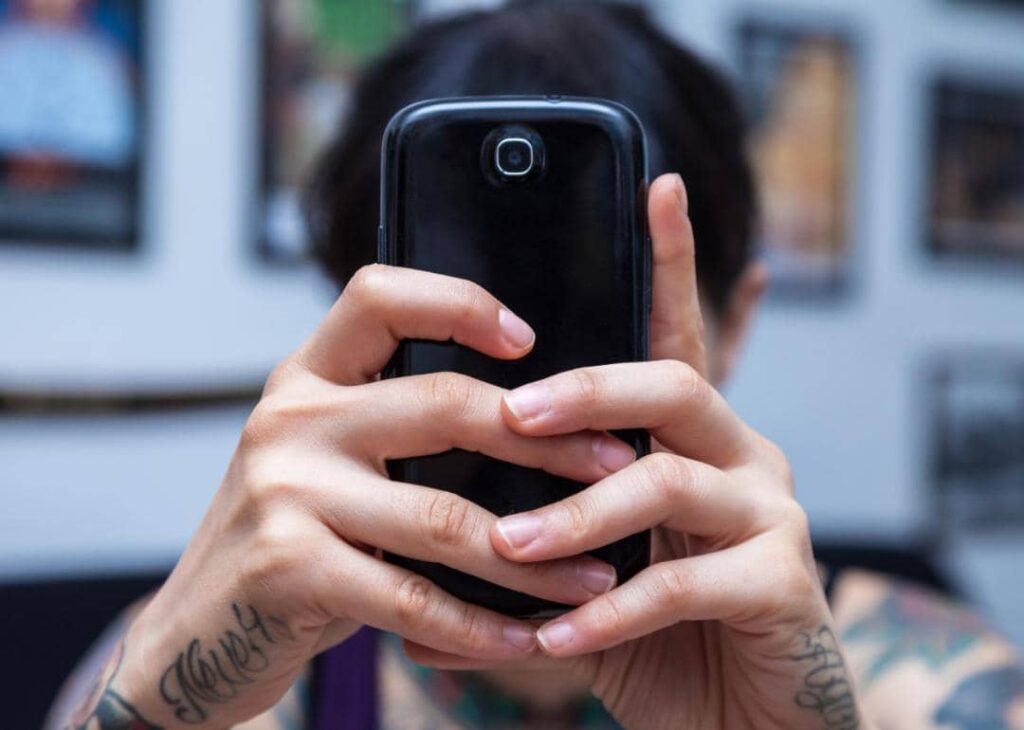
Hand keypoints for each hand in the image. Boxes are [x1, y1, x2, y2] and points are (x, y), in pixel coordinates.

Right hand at [93, 266, 630, 728]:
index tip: (528, 337)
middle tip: (615, 463)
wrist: (197, 632)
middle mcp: (291, 420)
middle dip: (543, 439)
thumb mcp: (323, 459)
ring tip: (597, 574)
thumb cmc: (288, 537)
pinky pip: (414, 599)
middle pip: (439, 404)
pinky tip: (531, 635)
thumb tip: (525, 416)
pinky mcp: (290, 569)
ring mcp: (285, 493)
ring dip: (536, 552)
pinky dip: (483, 623)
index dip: (458, 302)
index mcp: (305, 378)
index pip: (379, 298)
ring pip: (443, 516)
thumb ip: (389, 427)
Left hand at [402, 175, 868, 729]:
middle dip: (588, 390)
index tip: (657, 184)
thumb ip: (538, 523)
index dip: (674, 259)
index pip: (680, 334)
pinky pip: (683, 583)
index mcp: (695, 438)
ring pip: (667, 481)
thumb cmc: (656, 632)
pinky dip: (608, 610)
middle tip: (514, 411)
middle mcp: (742, 456)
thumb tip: (423, 514)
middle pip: (671, 385)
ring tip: (509, 547)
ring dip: (578, 514)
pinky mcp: (784, 583)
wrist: (739, 721)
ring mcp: (771, 515)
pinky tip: (552, 640)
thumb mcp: (594, 564)